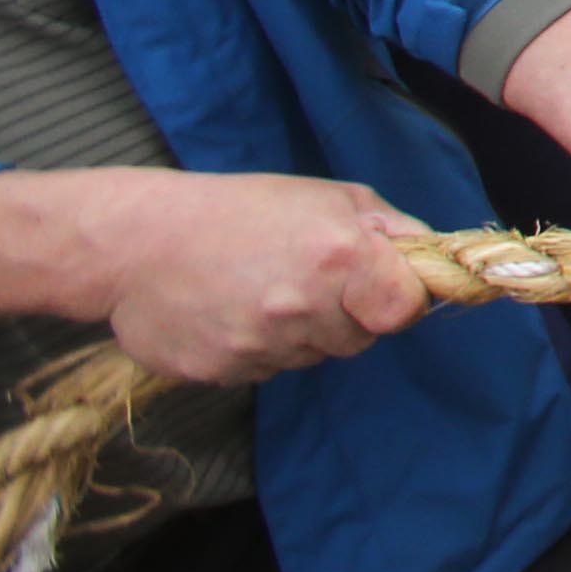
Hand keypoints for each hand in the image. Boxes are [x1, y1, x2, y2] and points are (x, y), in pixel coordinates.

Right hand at [0, 167, 431, 384]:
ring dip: (305, 330)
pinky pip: (269, 369)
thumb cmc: (237, 209)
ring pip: (315, 354)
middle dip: (350, 310)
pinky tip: (235, 310)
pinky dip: (262, 346)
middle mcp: (304, 308)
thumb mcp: (327, 197)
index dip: (404, 296)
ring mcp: (262, 346)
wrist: (136, 244)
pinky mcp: (226, 373)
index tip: (386, 281)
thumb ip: (389, 228)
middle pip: (362, 336)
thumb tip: (434, 254)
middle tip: (309, 274)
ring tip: (264, 287)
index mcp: (340, 259)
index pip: (407, 308)